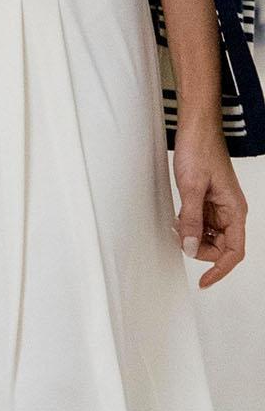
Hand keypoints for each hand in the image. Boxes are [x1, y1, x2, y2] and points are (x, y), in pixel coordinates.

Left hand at [173, 123, 246, 285]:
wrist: (195, 128)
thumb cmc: (199, 151)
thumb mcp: (191, 187)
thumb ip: (191, 219)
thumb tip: (189, 247)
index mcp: (235, 211)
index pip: (234, 251)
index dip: (220, 269)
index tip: (204, 282)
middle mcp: (230, 211)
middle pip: (220, 246)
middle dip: (200, 248)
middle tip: (178, 238)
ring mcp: (219, 205)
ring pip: (209, 235)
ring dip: (193, 235)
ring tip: (175, 225)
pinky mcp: (208, 199)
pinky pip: (202, 221)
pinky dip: (189, 224)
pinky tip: (177, 218)